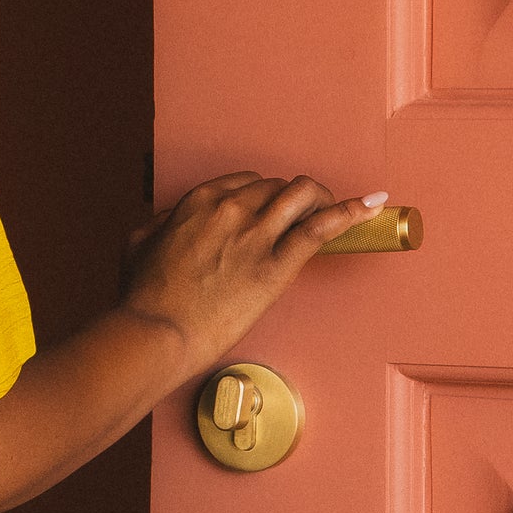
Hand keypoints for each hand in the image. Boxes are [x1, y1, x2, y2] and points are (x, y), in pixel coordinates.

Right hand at [117, 173, 385, 386]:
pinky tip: (373, 205)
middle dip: (291, 201)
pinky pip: (321, 227)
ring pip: (303, 195)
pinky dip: (351, 212)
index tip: (270, 210)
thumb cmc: (144, 295)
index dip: (263, 196)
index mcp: (199, 201)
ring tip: (331, 210)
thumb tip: (170, 221)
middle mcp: (231, 208)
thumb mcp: (139, 243)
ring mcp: (256, 235)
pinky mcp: (277, 266)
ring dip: (321, 198)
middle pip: (277, 186)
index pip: (247, 181)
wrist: (157, 331)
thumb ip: (161, 224)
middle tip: (298, 222)